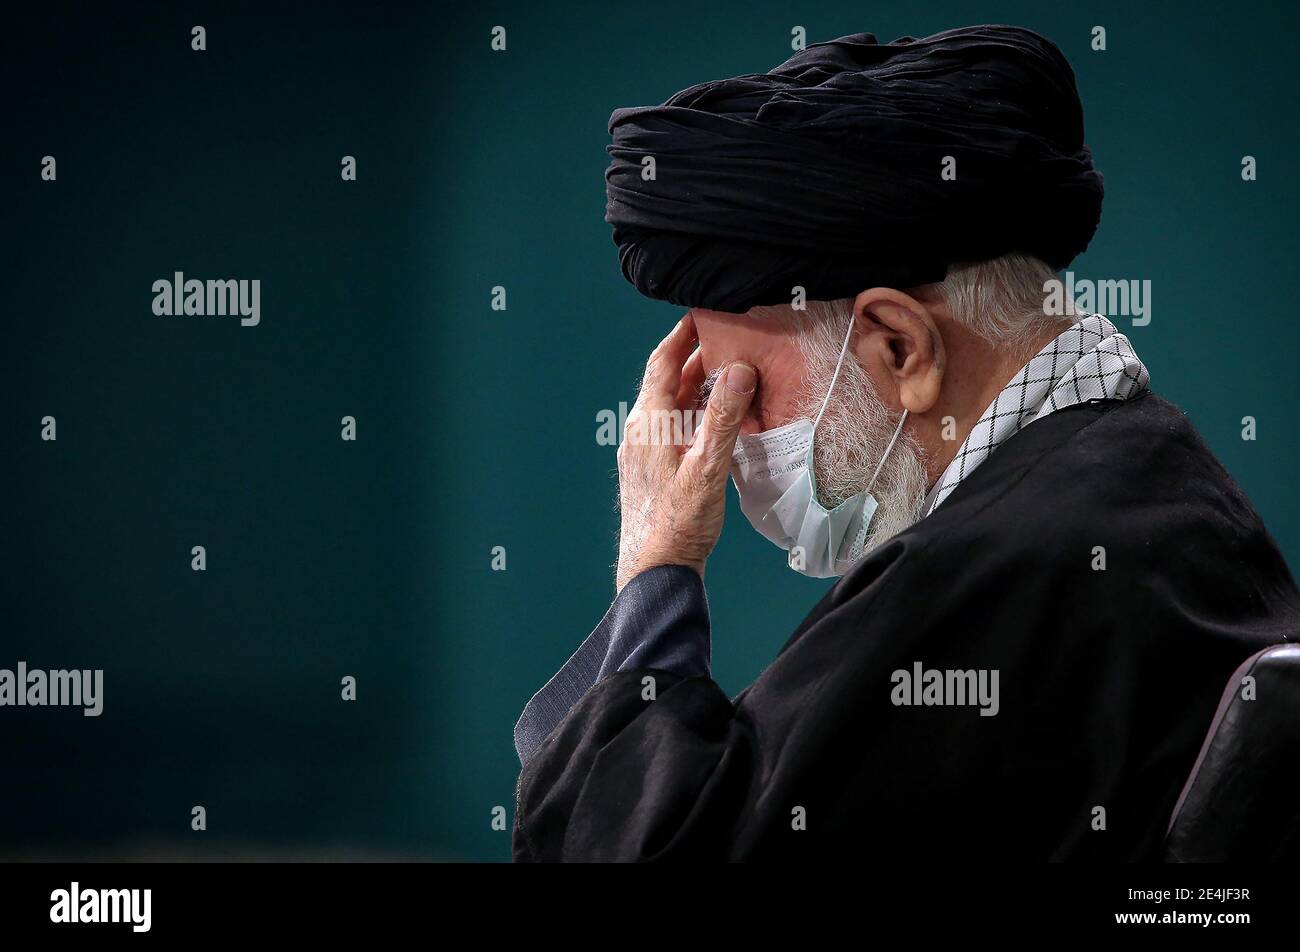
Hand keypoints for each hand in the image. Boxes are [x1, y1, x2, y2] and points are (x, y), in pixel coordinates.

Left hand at [615, 313, 756, 591]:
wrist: (655, 571)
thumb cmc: (678, 523)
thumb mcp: (708, 466)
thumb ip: (724, 417)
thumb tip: (738, 370)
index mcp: (648, 423)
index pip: (663, 362)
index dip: (683, 334)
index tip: (703, 313)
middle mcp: (641, 432)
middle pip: (669, 381)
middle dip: (698, 358)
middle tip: (729, 339)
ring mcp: (645, 451)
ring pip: (674, 406)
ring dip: (700, 388)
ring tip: (733, 374)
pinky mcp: (654, 469)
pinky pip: (676, 428)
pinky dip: (698, 415)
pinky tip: (721, 422)